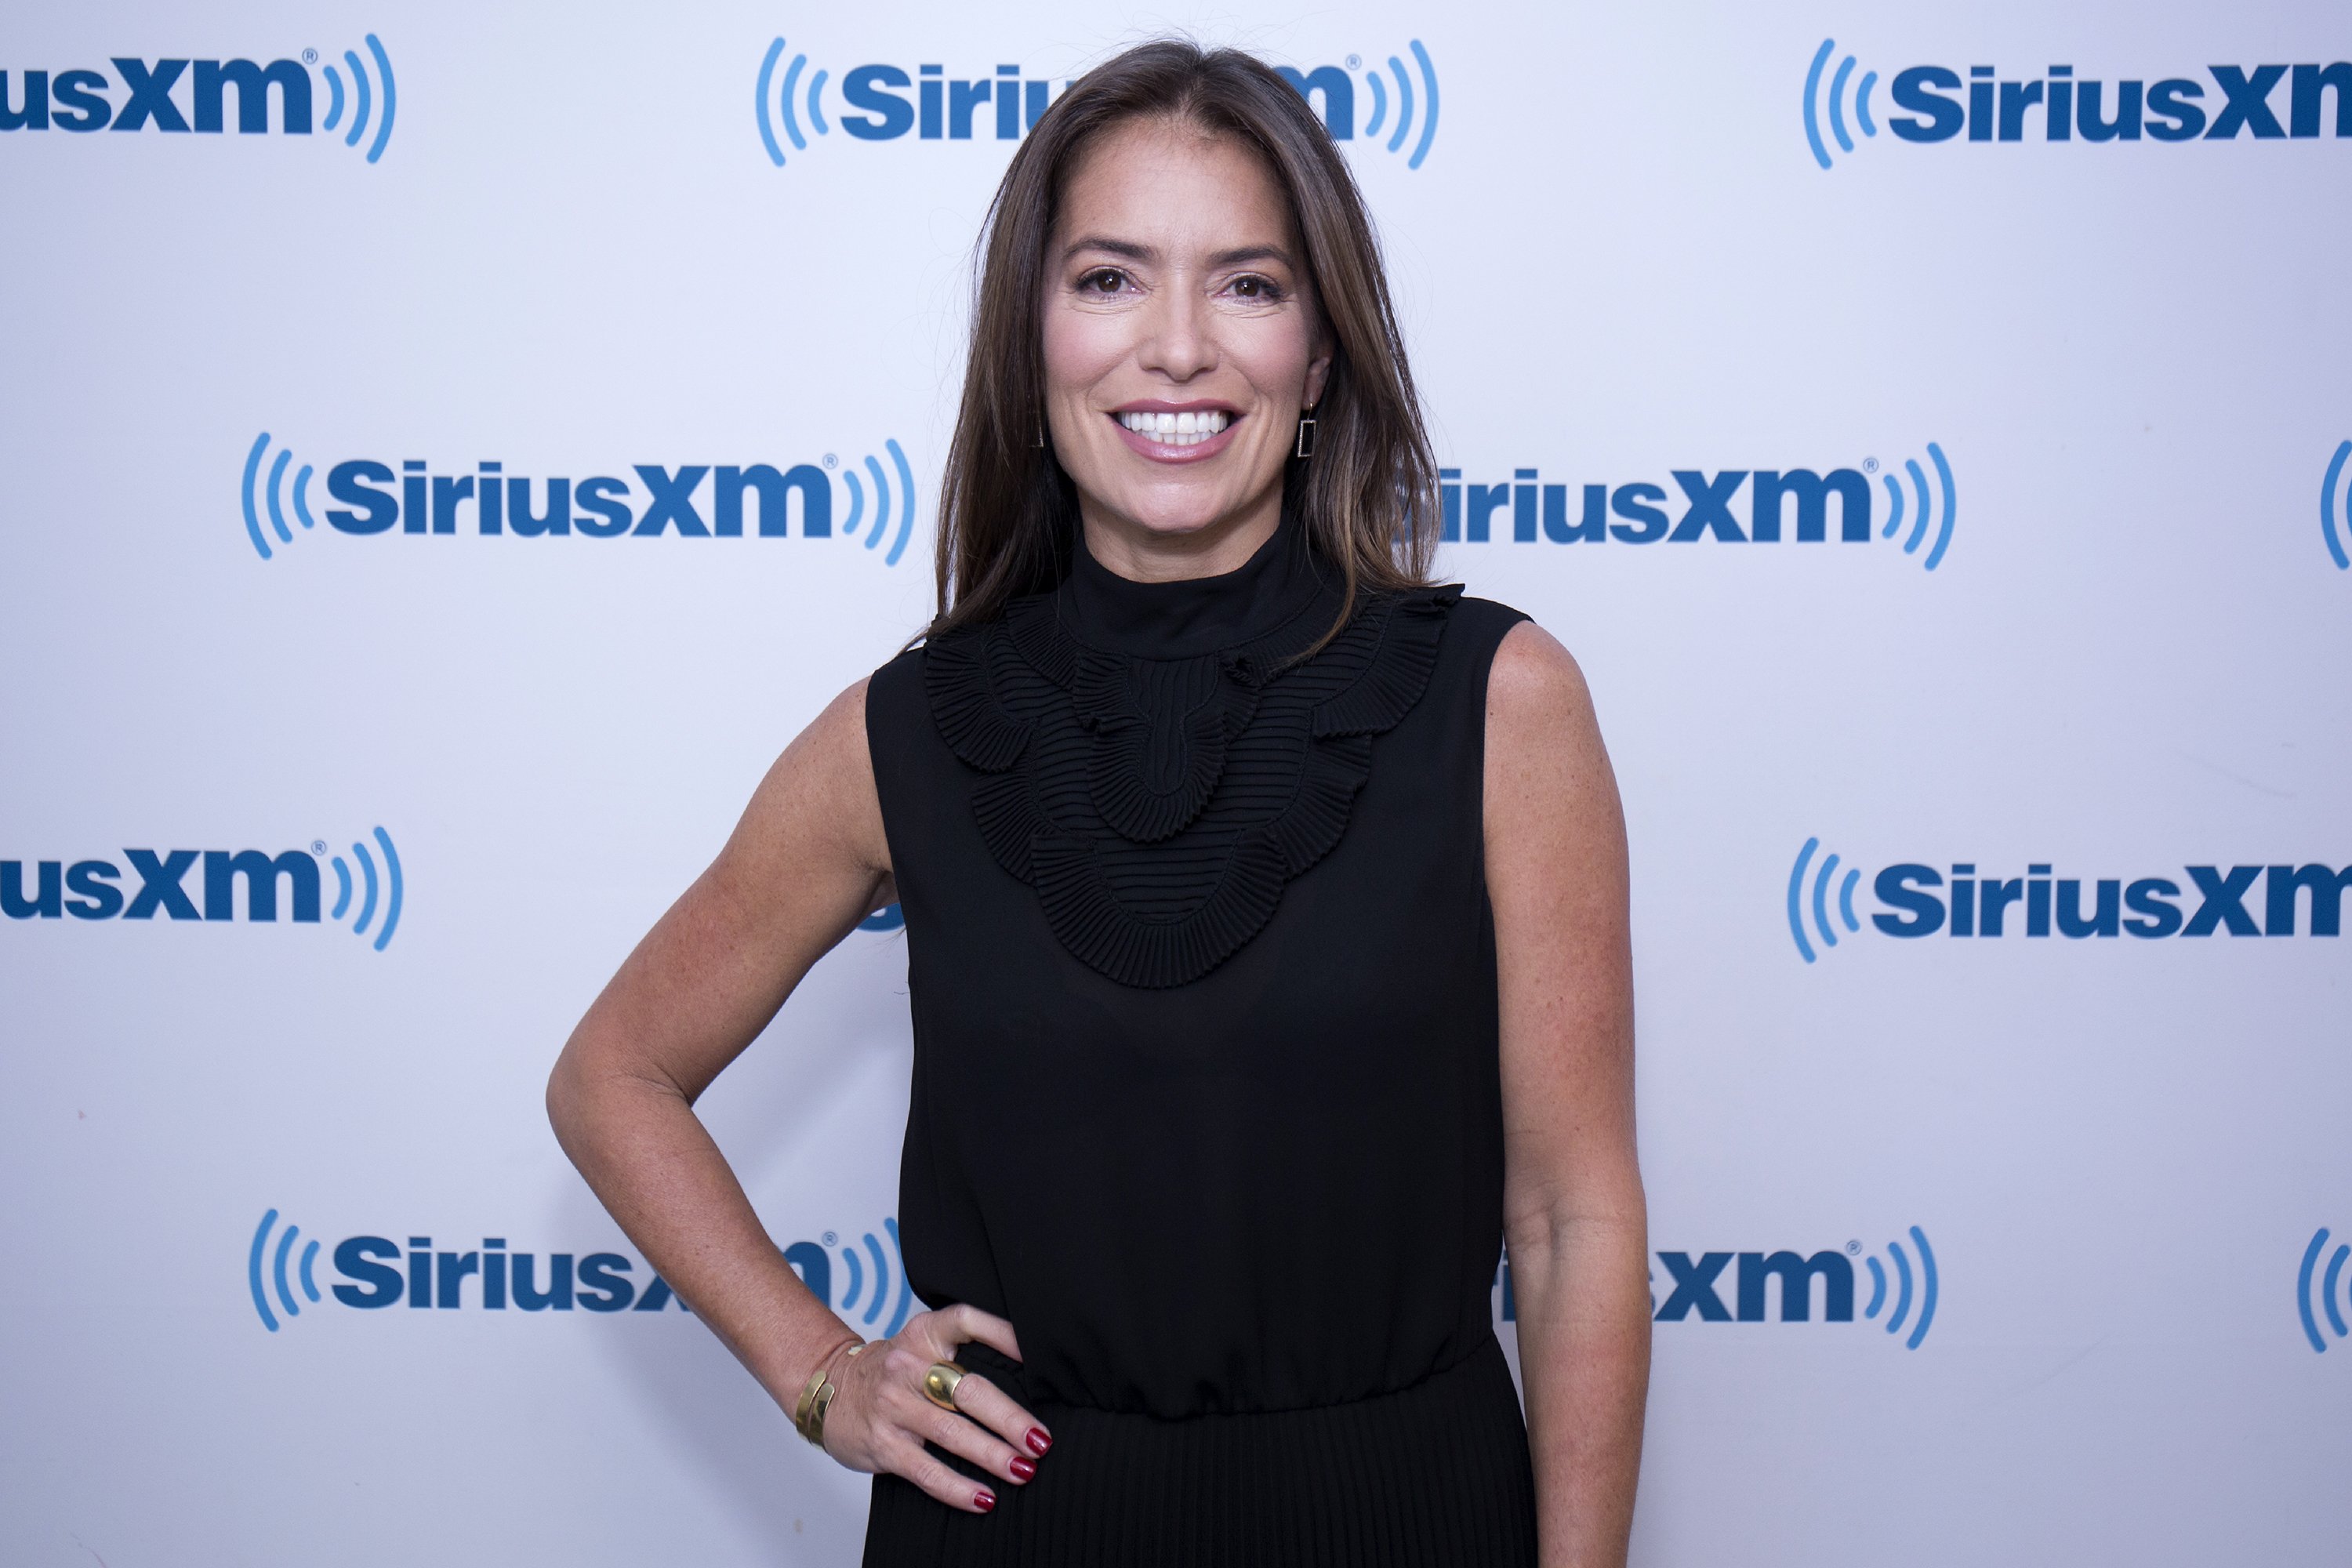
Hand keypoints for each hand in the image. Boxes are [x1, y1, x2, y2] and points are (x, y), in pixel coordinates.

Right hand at [817, 1303, 1053, 1512]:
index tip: (1035, 1355)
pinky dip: (958, 1488)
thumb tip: (1027, 1383)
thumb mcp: (919, 1346)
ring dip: (992, 1455)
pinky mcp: (882, 1444)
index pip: (965, 1321)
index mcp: (922, 1334)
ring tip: (1023, 1470)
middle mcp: (907, 1366)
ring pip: (951, 1432)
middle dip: (1008, 1418)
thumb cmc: (892, 1372)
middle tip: (1039, 1439)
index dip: (1002, 1334)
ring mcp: (892, 1406)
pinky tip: (984, 1498)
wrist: (828, 1390)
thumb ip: (959, 1354)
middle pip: (967, 1389)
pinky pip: (926, 1470)